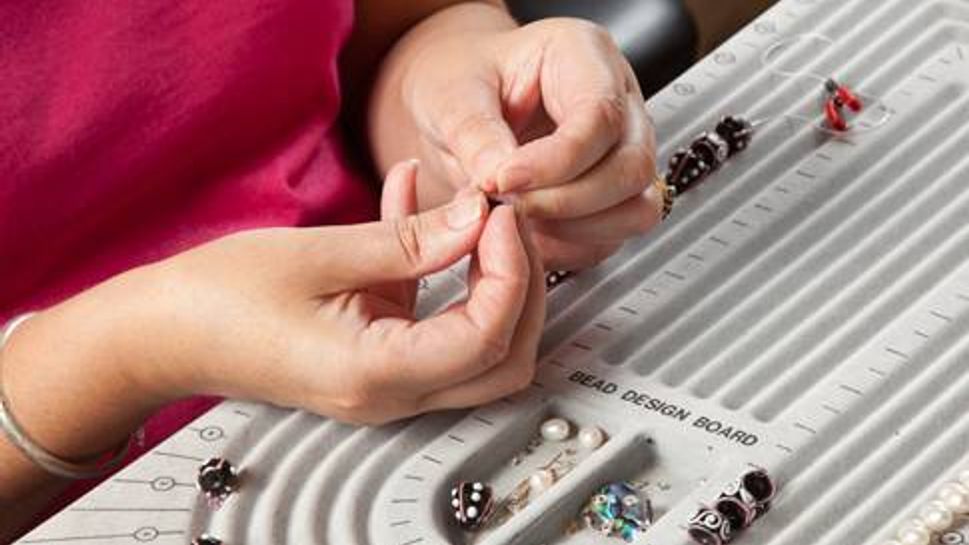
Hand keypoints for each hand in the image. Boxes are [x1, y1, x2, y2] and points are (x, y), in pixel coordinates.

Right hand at [108, 161, 545, 423]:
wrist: (160, 334)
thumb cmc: (215, 302)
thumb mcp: (320, 254)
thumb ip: (407, 240)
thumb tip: (475, 219)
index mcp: (377, 373)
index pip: (488, 336)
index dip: (511, 271)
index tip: (498, 218)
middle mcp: (390, 391)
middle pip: (503, 357)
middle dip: (522, 286)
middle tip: (503, 223)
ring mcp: (386, 380)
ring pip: (480, 345)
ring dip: (491, 281)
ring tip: (474, 216)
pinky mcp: (375, 356)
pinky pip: (430, 319)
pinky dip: (439, 270)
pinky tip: (417, 204)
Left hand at [370, 8, 663, 269]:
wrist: (454, 106)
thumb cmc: (458, 80)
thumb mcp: (450, 94)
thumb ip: (476, 135)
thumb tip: (498, 180)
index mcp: (583, 55)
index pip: (600, 115)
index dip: (556, 161)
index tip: (505, 182)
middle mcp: (616, 102)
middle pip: (631, 166)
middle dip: (568, 202)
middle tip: (508, 207)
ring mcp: (620, 152)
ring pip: (635, 208)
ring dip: (574, 229)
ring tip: (514, 220)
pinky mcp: (611, 198)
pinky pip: (612, 236)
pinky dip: (568, 246)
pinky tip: (526, 233)